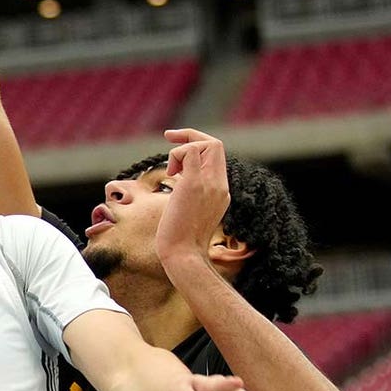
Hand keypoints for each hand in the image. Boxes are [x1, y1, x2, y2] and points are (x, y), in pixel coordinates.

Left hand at [155, 128, 229, 263]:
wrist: (183, 255)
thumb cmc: (181, 239)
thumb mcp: (190, 209)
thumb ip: (190, 191)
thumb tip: (178, 179)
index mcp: (221, 190)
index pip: (216, 155)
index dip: (197, 143)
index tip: (176, 145)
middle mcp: (220, 185)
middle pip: (215, 143)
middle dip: (190, 135)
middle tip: (169, 138)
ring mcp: (210, 184)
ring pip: (206, 144)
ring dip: (181, 149)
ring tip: (171, 172)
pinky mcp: (194, 185)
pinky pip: (189, 152)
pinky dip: (176, 154)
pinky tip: (170, 175)